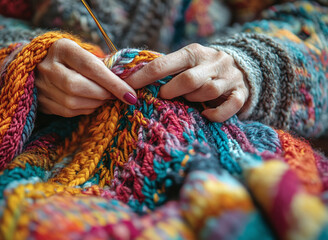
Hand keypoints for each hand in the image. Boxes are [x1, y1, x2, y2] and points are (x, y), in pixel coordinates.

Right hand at [36, 38, 136, 116]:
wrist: (42, 65)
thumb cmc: (74, 59)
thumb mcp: (87, 54)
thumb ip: (105, 66)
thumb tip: (128, 82)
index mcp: (62, 48)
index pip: (90, 67)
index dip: (112, 83)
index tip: (130, 95)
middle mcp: (47, 66)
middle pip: (78, 86)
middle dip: (103, 94)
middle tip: (116, 95)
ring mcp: (41, 85)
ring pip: (73, 102)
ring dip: (95, 103)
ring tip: (104, 97)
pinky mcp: (41, 101)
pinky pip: (68, 112)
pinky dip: (85, 109)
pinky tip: (91, 103)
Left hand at [125, 43, 248, 121]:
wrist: (241, 67)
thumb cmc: (202, 68)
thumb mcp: (186, 62)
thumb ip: (166, 70)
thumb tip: (132, 83)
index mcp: (193, 52)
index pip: (163, 64)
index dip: (143, 78)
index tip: (127, 88)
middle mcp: (212, 62)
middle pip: (188, 79)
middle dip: (171, 91)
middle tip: (164, 96)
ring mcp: (228, 78)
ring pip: (208, 91)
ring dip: (193, 100)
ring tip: (189, 100)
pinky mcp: (240, 93)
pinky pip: (229, 107)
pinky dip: (215, 114)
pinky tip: (205, 115)